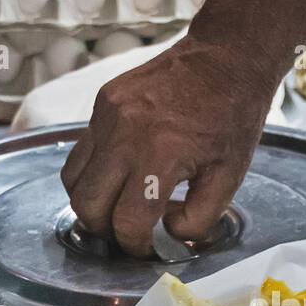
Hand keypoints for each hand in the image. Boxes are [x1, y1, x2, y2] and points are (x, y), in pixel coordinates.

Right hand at [60, 35, 276, 255]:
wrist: (224, 59)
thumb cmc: (232, 118)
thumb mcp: (229, 177)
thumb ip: (199, 218)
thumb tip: (169, 235)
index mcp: (160, 154)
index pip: (127, 220)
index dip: (136, 244)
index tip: (147, 246)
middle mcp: (124, 134)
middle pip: (87, 205)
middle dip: (106, 229)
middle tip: (128, 230)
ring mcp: (107, 115)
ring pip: (72, 179)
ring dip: (91, 202)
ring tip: (118, 205)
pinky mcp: (102, 102)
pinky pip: (82, 150)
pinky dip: (94, 172)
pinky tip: (122, 173)